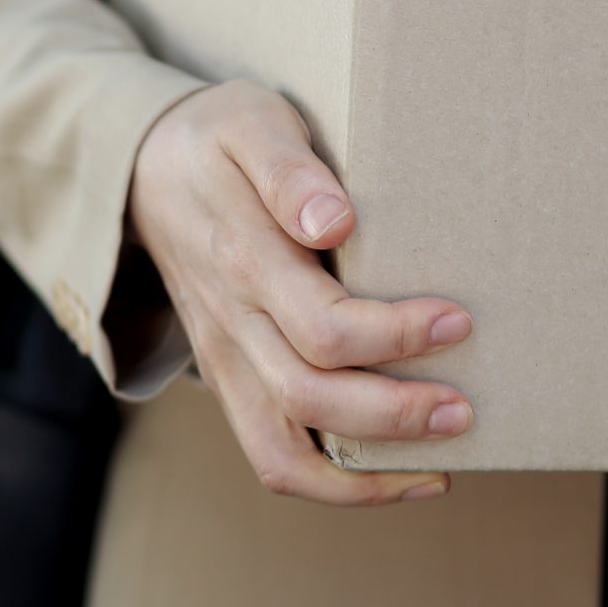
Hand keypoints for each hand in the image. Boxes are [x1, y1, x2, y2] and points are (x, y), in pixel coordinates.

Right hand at [129, 81, 472, 505]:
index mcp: (242, 259)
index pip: (321, 325)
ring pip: (282, 453)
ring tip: (439, 464)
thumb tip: (336, 220)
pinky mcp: (230, 379)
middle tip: (465, 407)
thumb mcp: (252, 124)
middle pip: (308, 397)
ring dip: (365, 474)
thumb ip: (289, 171)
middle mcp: (230, 322)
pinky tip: (399, 473)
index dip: (395, 335)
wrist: (142, 167)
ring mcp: (225, 359)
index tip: (457, 321)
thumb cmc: (217, 138)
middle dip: (395, 414)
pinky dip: (337, 483)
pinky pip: (274, 456)